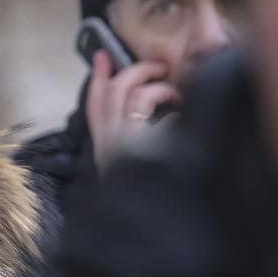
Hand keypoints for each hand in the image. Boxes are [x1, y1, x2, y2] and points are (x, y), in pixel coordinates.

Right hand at [85, 50, 180, 173]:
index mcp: (103, 143)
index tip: (103, 55)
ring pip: (137, 99)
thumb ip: (125, 131)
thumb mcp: (123, 159)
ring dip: (159, 89)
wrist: (144, 222)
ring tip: (175, 96)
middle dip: (137, 71)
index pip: (94, 102)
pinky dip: (176, 116)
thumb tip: (135, 101)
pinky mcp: (150, 155)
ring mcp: (129, 148)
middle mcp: (110, 143)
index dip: (97, 76)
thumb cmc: (140, 185)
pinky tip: (183, 118)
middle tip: (157, 68)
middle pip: (114, 91)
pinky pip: (164, 123)